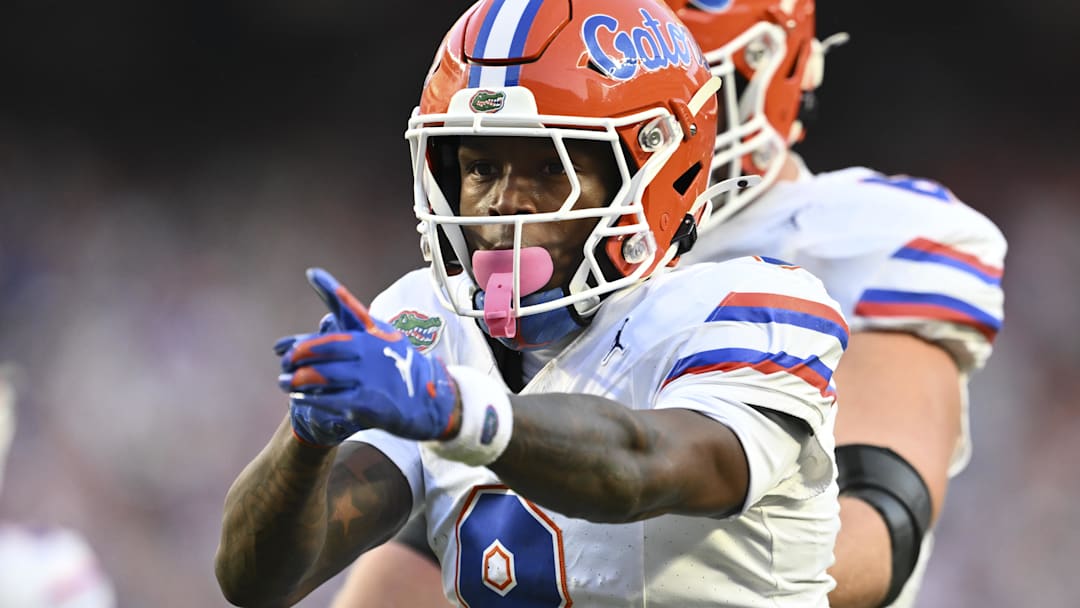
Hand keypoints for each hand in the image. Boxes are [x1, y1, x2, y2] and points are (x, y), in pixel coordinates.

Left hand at [275, 268, 458, 446]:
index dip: (328, 291)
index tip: (308, 283)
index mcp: (373, 332)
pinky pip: (327, 400)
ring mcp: (367, 378)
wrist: (429, 399)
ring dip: (295, 380)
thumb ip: (352, 314)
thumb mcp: (383, 335)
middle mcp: (369, 351)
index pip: (346, 307)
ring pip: (319, 376)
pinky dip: (308, 398)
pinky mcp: (365, 404)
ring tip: (285, 382)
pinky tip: (298, 397)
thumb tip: (316, 285)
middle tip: (286, 362)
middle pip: (321, 349)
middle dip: (297, 355)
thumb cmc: (399, 364)